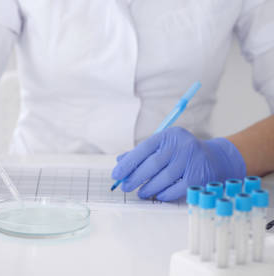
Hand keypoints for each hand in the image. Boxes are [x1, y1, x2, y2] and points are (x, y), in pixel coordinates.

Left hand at [111, 127, 245, 201]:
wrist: (214, 158)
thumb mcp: (164, 146)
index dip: (128, 162)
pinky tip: (157, 196)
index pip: (144, 148)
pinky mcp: (198, 176)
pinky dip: (165, 194)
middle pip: (153, 163)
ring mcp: (191, 160)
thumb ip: (143, 153)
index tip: (116, 174)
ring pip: (164, 177)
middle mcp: (180, 145)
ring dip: (149, 187)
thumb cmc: (182, 153)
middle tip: (125, 186)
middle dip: (136, 177)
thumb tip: (120, 161)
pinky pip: (177, 188)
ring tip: (140, 193)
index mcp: (168, 135)